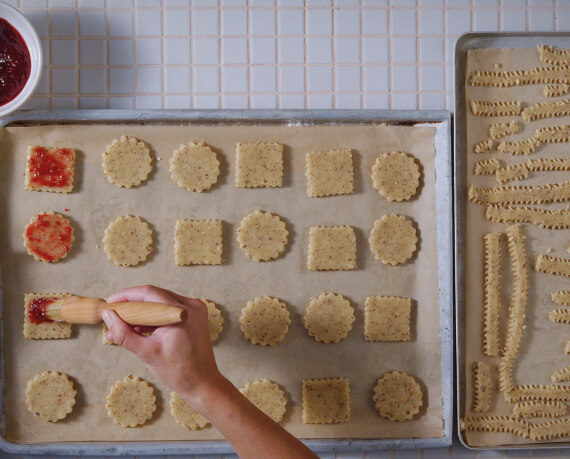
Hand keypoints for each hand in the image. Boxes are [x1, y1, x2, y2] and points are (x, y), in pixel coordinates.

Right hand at [103, 285, 222, 407]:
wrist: (202, 383)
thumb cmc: (178, 372)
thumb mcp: (146, 353)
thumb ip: (124, 334)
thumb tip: (108, 316)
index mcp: (181, 314)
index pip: (149, 293)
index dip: (126, 296)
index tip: (110, 302)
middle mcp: (192, 306)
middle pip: (155, 296)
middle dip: (132, 306)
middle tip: (113, 315)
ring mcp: (196, 309)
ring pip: (161, 302)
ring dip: (142, 312)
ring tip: (123, 326)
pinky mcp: (195, 316)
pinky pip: (169, 309)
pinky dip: (154, 317)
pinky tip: (139, 328)